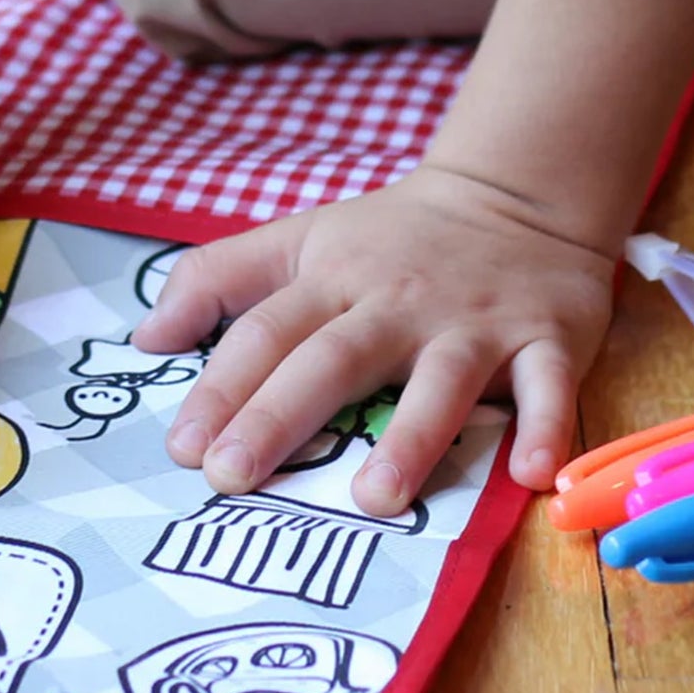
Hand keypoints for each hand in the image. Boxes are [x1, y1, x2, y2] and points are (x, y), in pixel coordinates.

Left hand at [130, 164, 614, 517]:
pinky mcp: (546, 338)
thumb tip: (144, 337)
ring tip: (374, 499)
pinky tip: (534, 475)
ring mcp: (473, 324)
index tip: (183, 447)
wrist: (513, 193)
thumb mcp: (299, 239)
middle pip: (331, 359)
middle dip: (278, 416)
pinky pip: (549, 387)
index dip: (221, 387)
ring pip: (439, 380)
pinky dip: (546, 429)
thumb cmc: (391, 236)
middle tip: (231, 478)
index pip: (265, 332)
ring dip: (409, 438)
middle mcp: (397, 303)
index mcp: (332, 279)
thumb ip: (217, 279)